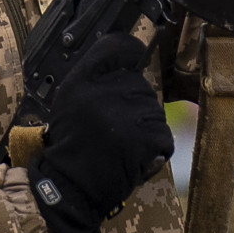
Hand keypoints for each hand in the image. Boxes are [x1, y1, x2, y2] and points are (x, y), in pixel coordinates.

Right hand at [28, 34, 174, 232]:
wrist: (71, 185)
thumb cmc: (71, 144)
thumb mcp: (70, 99)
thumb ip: (94, 76)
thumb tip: (128, 59)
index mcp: (83, 81)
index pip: (115, 47)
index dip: (130, 50)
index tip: (134, 57)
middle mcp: (104, 93)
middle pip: (141, 84)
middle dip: (135, 105)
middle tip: (115, 128)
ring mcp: (127, 116)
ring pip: (154, 110)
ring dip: (145, 128)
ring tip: (122, 144)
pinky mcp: (144, 138)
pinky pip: (163, 135)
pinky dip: (154, 148)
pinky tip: (134, 156)